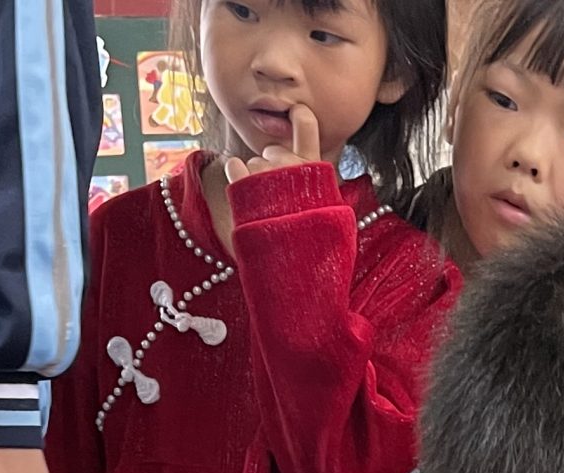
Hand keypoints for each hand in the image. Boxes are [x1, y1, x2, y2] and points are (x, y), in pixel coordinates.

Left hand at [208, 108, 322, 248]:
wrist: (298, 270)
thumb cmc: (315, 241)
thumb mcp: (329, 208)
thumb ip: (318, 181)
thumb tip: (306, 160)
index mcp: (317, 171)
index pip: (308, 128)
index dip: (300, 117)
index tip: (296, 111)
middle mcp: (293, 168)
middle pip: (273, 151)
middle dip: (271, 165)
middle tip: (278, 192)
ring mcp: (268, 177)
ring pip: (253, 163)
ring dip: (255, 179)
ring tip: (266, 206)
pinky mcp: (244, 189)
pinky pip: (235, 167)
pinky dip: (234, 170)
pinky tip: (238, 179)